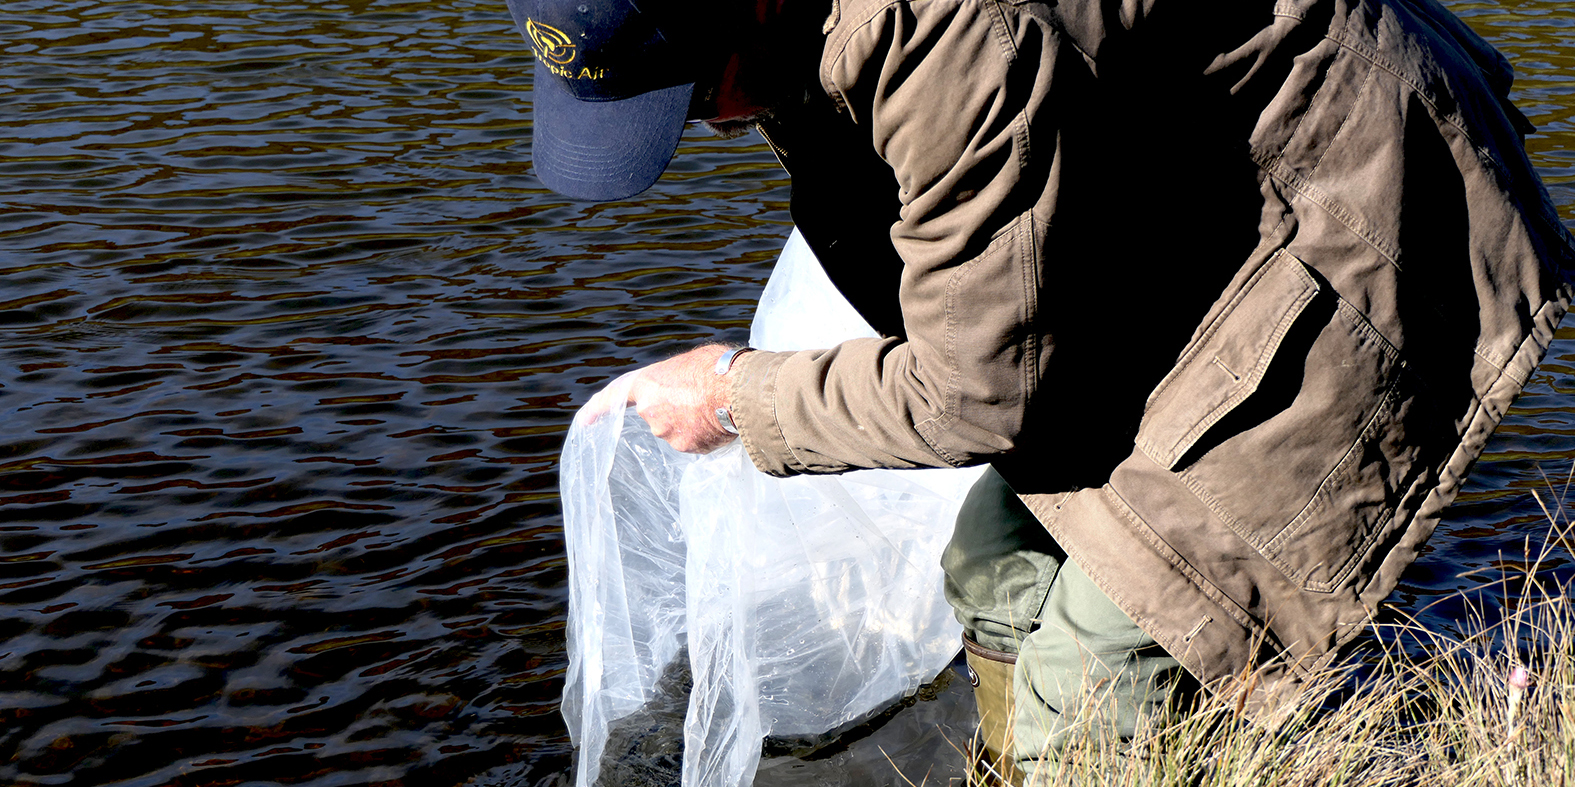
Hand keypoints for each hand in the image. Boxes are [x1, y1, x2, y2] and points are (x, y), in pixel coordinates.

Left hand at [583, 345, 736, 453]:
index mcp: (648, 385)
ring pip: (678, 429)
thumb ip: (675, 381)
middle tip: (700, 396)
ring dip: (692, 421)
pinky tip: (721, 420)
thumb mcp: (689, 363)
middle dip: (675, 408)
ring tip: (716, 405)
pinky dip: (705, 434)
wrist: (740, 391)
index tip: (584, 423)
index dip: (597, 409)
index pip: (614, 397)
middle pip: (659, 414)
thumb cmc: (717, 367)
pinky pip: (695, 441)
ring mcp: (669, 433)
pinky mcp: (689, 448)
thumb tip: (683, 395)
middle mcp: (651, 412)